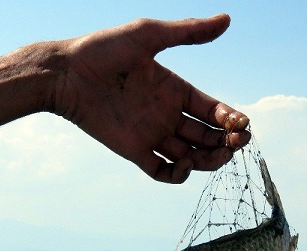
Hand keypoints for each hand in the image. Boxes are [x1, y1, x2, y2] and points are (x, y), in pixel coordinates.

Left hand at [53, 14, 250, 182]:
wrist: (65, 74)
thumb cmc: (103, 50)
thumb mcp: (148, 35)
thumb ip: (187, 32)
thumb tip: (227, 19)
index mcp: (176, 89)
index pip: (213, 110)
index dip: (230, 119)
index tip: (241, 124)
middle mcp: (167, 114)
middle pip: (207, 136)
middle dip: (226, 142)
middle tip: (236, 143)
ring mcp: (152, 134)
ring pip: (190, 156)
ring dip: (208, 160)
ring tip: (215, 155)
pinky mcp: (135, 151)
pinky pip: (162, 171)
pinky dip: (177, 174)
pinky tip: (183, 164)